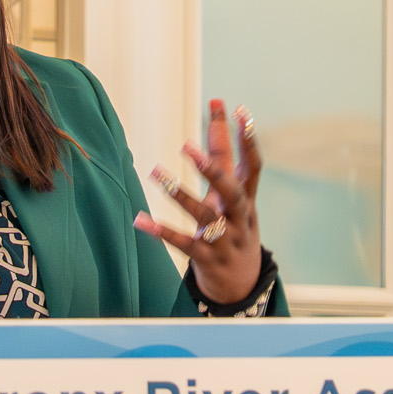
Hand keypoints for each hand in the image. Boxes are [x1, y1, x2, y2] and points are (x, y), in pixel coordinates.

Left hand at [133, 99, 263, 304]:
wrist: (242, 284)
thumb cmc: (235, 229)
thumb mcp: (235, 199)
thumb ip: (224, 160)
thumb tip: (218, 117)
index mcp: (247, 201)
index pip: (252, 166)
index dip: (247, 139)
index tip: (235, 109)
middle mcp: (238, 219)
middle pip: (231, 191)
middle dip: (212, 169)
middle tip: (187, 146)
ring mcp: (223, 240)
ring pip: (203, 216)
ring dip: (179, 194)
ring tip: (156, 172)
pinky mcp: (205, 258)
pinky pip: (182, 243)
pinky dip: (161, 231)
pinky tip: (140, 220)